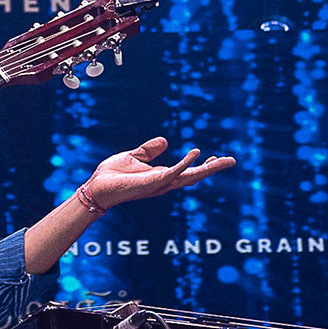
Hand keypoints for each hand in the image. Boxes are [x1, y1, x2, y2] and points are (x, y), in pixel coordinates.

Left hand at [77, 136, 236, 209]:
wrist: (96, 187)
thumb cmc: (111, 176)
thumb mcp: (133, 156)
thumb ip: (148, 150)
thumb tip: (165, 141)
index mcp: (160, 176)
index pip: (186, 171)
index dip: (201, 165)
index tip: (215, 158)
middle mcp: (163, 182)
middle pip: (194, 176)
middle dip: (213, 169)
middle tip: (231, 161)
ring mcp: (159, 184)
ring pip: (189, 176)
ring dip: (206, 168)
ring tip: (223, 160)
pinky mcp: (152, 182)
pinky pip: (173, 172)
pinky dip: (185, 163)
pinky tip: (196, 153)